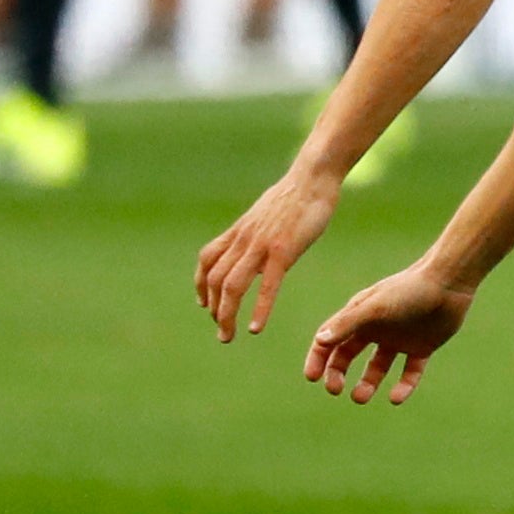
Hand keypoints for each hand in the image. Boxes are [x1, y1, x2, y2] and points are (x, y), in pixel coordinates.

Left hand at [195, 165, 340, 341]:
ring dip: (226, 315)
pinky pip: (266, 285)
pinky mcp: (283, 251)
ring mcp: (261, 245)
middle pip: (215, 279)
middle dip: (214, 309)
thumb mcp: (266, 214)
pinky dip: (259, 309)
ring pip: (232, 285)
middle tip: (221, 331)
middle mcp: (244, 240)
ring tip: (228, 335)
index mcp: (240, 231)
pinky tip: (255, 328)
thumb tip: (256, 241)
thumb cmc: (297, 196)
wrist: (313, 178)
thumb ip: (257, 232)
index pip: (207, 260)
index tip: (205, 305)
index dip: (201, 286)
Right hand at [305, 266, 470, 405]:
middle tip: (335, 391)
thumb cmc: (408, 290)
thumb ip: (348, 323)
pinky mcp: (422, 347)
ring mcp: (399, 339)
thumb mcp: (375, 307)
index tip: (312, 378)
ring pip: (378, 367)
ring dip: (367, 383)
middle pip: (348, 355)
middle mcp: (376, 328)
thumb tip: (320, 340)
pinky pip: (410, 372)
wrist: (448, 283)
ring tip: (360, 397)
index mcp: (360, 316)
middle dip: (338, 373)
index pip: (331, 339)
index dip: (319, 358)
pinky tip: (396, 398)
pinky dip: (403, 386)